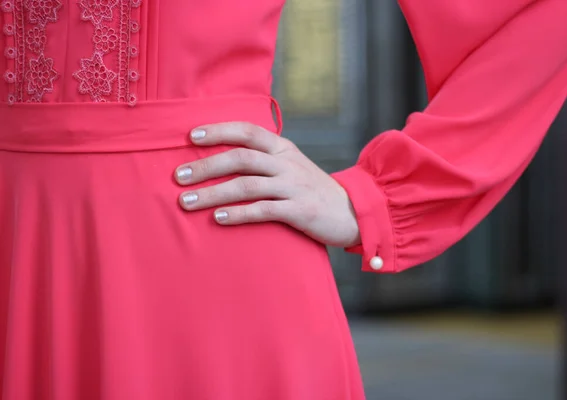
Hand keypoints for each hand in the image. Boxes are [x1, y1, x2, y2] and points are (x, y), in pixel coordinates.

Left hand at [173, 122, 360, 247]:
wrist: (352, 212)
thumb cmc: (312, 190)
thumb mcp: (292, 166)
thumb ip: (264, 159)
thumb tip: (223, 158)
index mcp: (283, 148)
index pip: (247, 131)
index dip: (219, 131)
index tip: (191, 136)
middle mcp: (286, 163)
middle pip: (241, 157)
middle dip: (206, 166)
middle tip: (179, 177)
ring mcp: (293, 186)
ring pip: (247, 185)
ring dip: (214, 193)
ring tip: (187, 201)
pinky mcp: (299, 210)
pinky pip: (264, 210)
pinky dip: (238, 214)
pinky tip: (218, 219)